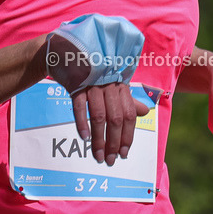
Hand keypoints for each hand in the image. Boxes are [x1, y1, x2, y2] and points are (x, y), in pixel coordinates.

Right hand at [46, 34, 147, 164]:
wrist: (67, 52)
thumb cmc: (94, 71)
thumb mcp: (113, 83)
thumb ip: (128, 99)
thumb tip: (145, 113)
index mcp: (121, 85)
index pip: (129, 115)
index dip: (128, 136)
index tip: (123, 153)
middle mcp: (109, 85)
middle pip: (116, 118)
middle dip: (114, 142)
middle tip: (110, 160)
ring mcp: (92, 84)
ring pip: (99, 116)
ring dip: (99, 139)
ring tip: (97, 156)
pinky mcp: (76, 83)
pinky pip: (80, 106)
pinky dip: (82, 123)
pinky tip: (85, 138)